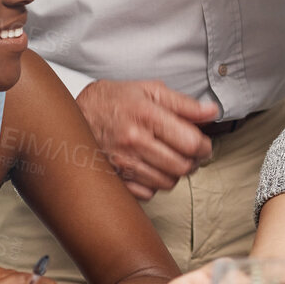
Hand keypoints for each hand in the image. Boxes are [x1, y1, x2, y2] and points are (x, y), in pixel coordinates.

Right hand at [77, 79, 219, 199]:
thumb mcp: (150, 90)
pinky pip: (147, 193)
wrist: (73, 114)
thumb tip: (212, 112)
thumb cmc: (113, 100)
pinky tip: (150, 168)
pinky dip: (153, 184)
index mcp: (146, 115)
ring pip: (167, 182)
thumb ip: (184, 103)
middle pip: (182, 166)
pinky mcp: (114, 178)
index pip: (191, 143)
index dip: (204, 146)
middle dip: (193, 161)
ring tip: (169, 158)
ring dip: (175, 173)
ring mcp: (122, 162)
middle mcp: (134, 141)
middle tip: (190, 153)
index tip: (203, 143)